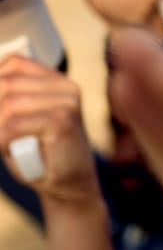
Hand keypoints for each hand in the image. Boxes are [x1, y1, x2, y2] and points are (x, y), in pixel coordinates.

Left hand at [0, 58, 98, 206]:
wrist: (68, 185)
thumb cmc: (39, 154)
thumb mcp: (18, 117)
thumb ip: (7, 97)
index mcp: (56, 80)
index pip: (13, 64)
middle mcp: (66, 86)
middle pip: (6, 83)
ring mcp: (67, 102)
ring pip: (8, 103)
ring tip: (1, 142)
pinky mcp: (62, 122)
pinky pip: (13, 125)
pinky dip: (1, 140)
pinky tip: (6, 149)